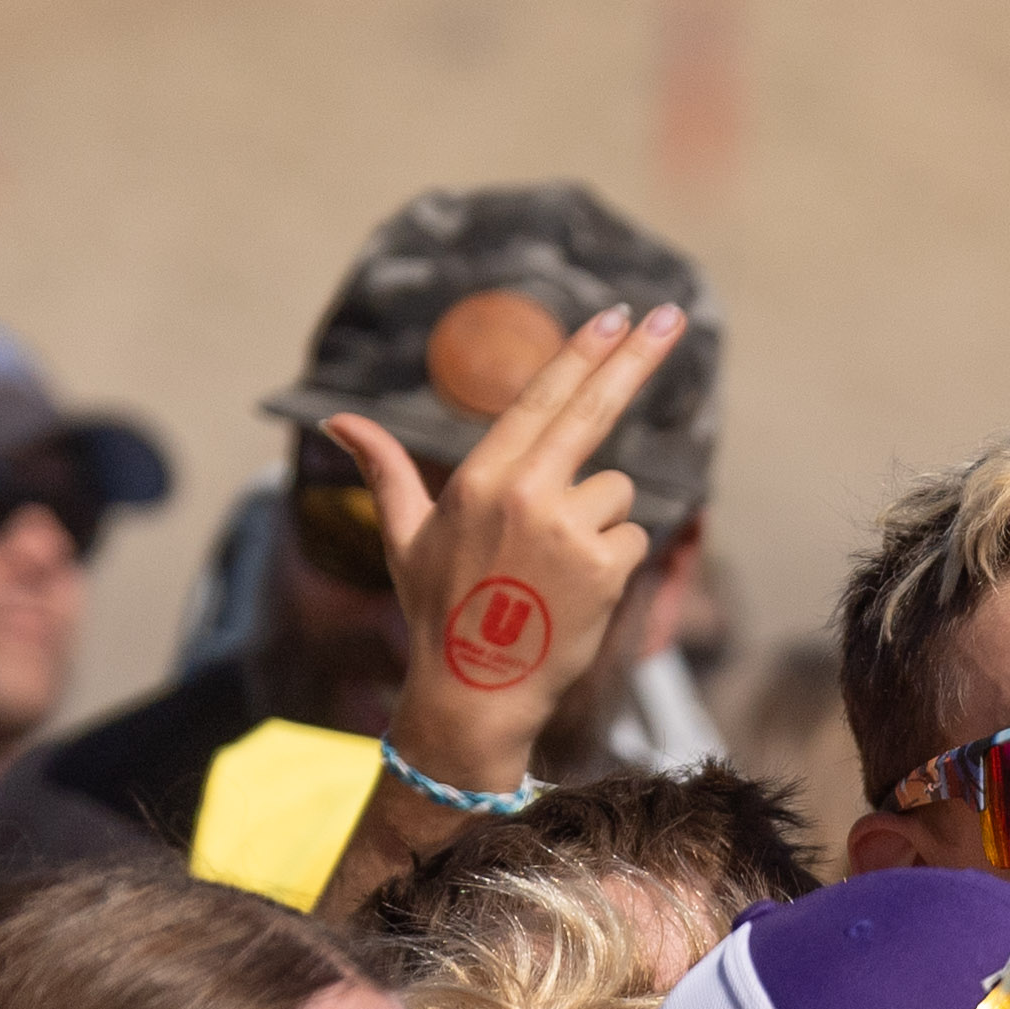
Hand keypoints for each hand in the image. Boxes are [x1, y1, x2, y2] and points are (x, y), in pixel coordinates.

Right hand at [330, 301, 684, 791]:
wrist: (474, 693)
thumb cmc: (439, 613)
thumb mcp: (404, 537)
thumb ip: (385, 469)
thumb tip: (337, 421)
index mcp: (479, 479)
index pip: (540, 400)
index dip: (582, 355)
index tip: (616, 315)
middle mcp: (524, 494)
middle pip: (594, 411)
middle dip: (637, 358)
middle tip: (672, 314)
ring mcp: (568, 529)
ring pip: (616, 494)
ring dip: (598, 523)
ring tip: (554, 570)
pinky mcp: (604, 567)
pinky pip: (631, 538)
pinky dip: (614, 561)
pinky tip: (576, 592)